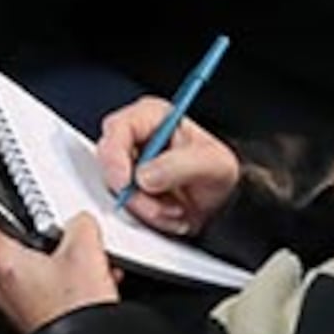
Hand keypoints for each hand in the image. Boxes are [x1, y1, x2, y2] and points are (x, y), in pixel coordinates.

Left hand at [0, 209, 119, 333]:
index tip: (27, 202)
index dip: (13, 207)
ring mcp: (17, 306)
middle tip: (72, 239)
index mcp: (3, 262)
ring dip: (65, 265)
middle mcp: (2, 286)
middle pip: (22, 247)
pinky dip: (68, 286)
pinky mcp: (36, 320)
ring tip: (90, 265)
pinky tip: (92, 286)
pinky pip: (47, 292)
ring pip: (39, 272)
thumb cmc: (76, 312)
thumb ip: (80, 224)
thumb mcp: (85, 250)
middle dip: (52, 241)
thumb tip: (80, 221)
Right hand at [96, 99, 242, 237]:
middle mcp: (135, 138)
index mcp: (151, 117)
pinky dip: (146, 217)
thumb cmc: (219, 173)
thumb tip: (144, 177)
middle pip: (110, 162)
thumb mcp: (212, 163)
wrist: (224, 204)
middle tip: (159, 207)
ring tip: (176, 211)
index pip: (118, 128)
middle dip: (135, 192)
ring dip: (145, 208)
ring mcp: (129, 165)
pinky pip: (124, 206)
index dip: (115, 156)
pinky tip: (169, 215)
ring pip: (115, 189)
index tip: (125, 183)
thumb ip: (180, 165)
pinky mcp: (129, 190)